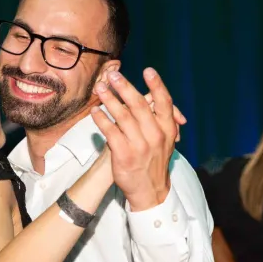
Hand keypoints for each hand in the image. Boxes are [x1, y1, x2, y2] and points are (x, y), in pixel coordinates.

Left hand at [91, 68, 178, 211]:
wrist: (149, 191)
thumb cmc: (154, 160)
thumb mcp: (165, 140)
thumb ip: (159, 120)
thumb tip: (150, 97)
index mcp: (168, 129)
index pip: (164, 102)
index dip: (157, 85)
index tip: (148, 70)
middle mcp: (156, 135)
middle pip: (139, 105)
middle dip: (124, 87)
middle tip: (112, 75)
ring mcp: (140, 145)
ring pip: (122, 116)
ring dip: (109, 99)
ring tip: (99, 88)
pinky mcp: (124, 155)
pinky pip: (110, 132)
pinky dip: (101, 120)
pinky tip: (95, 111)